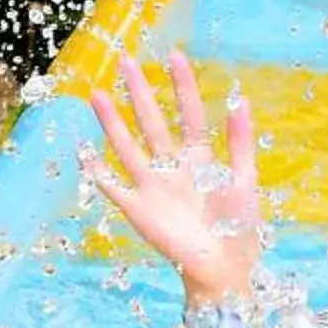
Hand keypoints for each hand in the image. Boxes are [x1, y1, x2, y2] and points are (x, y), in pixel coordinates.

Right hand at [81, 49, 261, 306]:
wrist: (224, 270)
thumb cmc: (239, 229)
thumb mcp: (245, 181)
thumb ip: (240, 143)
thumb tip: (239, 100)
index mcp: (200, 159)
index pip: (188, 114)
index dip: (182, 86)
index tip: (174, 56)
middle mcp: (172, 167)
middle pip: (151, 122)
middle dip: (139, 93)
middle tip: (125, 61)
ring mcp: (152, 187)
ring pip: (127, 146)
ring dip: (112, 122)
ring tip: (96, 95)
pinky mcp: (138, 210)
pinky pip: (113, 187)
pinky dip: (97, 171)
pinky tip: (82, 151)